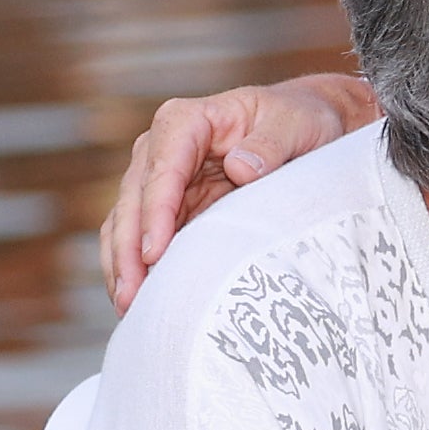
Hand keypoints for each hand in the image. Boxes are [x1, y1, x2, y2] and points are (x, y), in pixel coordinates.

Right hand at [99, 74, 374, 308]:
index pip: (162, 168)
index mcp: (186, 121)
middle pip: (133, 200)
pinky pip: (141, 237)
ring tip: (129, 309)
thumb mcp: (296, 125)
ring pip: (126, 223)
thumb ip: (271, 145)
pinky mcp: (168, 206)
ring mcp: (160, 178)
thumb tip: (239, 168)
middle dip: (129, 251)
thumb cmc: (300, 120)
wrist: (305, 125)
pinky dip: (134, 267)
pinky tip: (138, 301)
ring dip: (123, 266)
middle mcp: (162, 147)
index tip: (154, 253)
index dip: (154, 212)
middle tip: (132, 298)